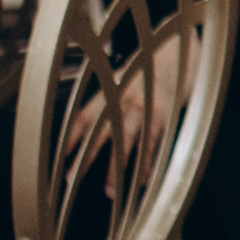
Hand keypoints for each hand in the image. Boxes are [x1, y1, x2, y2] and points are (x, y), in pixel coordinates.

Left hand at [66, 28, 189, 205]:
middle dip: (87, 156)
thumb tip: (91, 123)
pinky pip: (154, 142)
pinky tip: (141, 180)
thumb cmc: (152, 66)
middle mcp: (125, 99)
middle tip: (72, 178)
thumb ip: (110, 97)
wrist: (182, 48)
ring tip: (109, 191)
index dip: (70, 136)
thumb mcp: (126, 77)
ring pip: (128, 142)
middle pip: (102, 131)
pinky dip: (148, 162)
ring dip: (117, 167)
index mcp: (112, 90)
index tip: (58, 156)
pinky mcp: (165, 114)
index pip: (85, 115)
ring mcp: (146, 107)